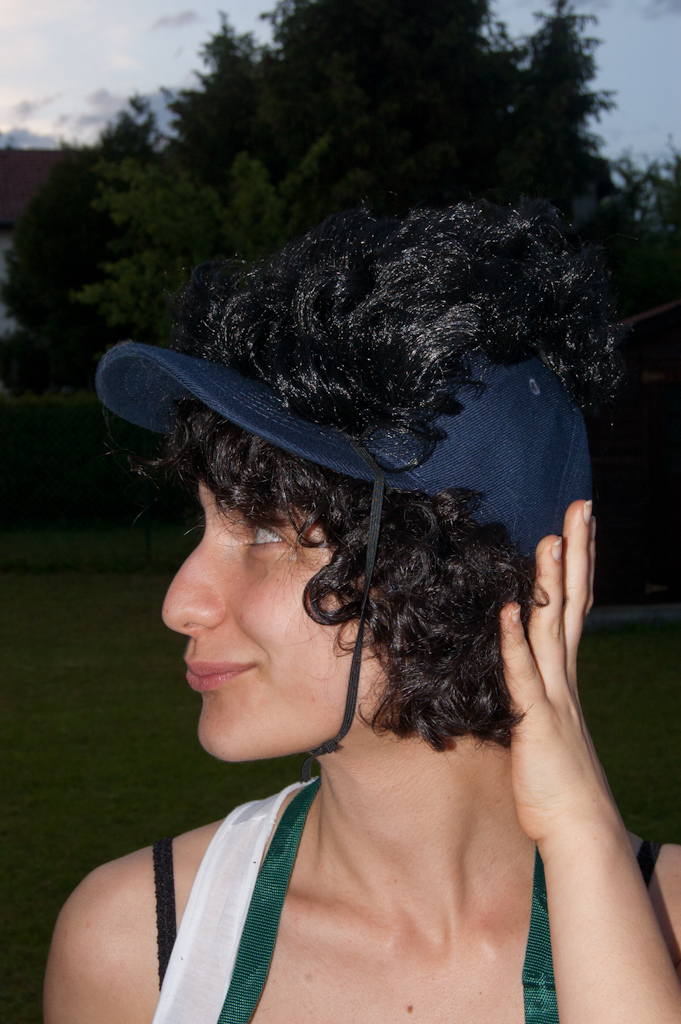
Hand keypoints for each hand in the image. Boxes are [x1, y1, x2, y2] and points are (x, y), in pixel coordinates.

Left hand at [501, 500, 619, 847]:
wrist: (578, 828)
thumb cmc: (556, 779)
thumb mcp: (544, 723)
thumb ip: (534, 690)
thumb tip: (519, 668)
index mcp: (565, 674)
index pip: (573, 607)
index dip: (577, 565)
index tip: (576, 526)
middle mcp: (565, 676)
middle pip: (572, 603)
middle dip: (576, 553)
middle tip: (580, 508)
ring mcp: (554, 695)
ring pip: (552, 628)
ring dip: (550, 583)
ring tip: (549, 539)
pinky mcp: (537, 721)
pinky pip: (523, 675)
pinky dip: (514, 642)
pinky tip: (507, 610)